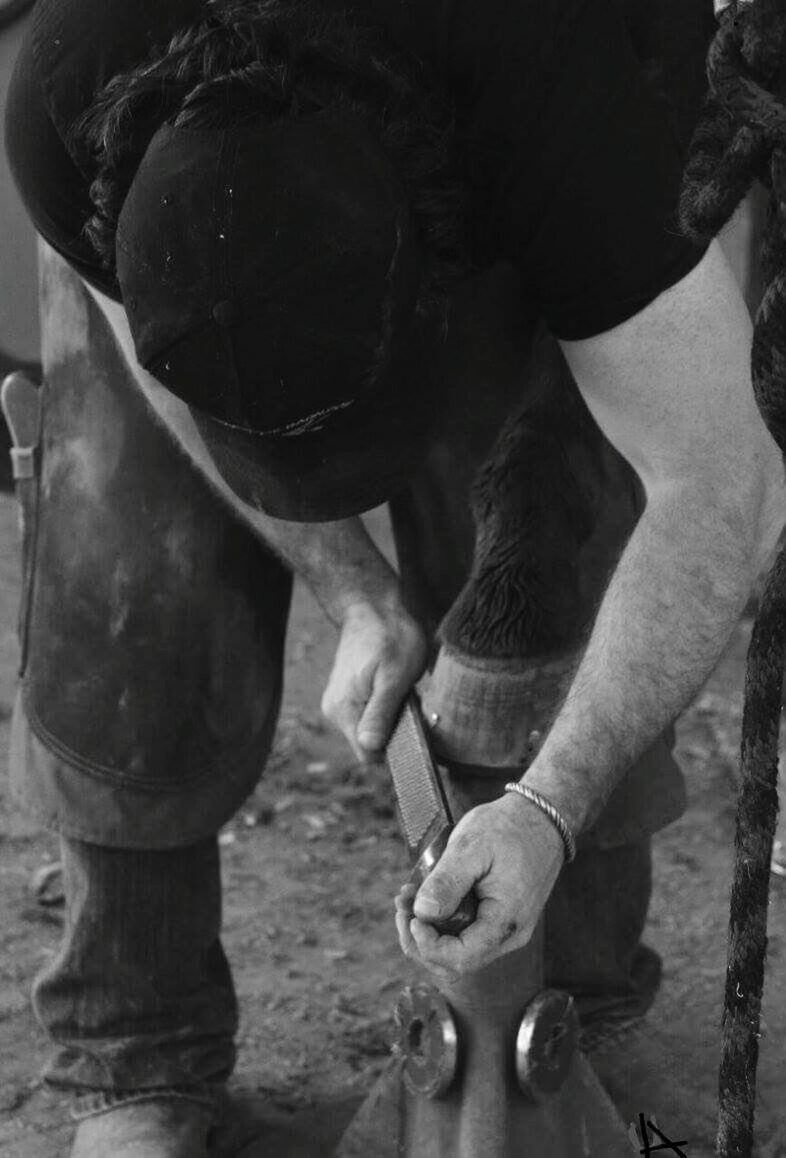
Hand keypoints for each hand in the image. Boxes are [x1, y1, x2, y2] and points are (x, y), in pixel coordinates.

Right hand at [321, 596, 427, 762]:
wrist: (372, 605)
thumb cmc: (389, 636)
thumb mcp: (394, 676)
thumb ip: (381, 713)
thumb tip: (370, 747)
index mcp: (344, 710)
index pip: (369, 755)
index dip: (395, 747)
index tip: (412, 725)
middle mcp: (335, 711)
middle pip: (371, 743)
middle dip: (395, 729)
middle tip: (408, 699)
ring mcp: (340, 702)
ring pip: (372, 728)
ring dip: (392, 716)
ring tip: (401, 688)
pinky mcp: (348, 694)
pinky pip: (369, 714)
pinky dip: (386, 705)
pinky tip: (394, 685)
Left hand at [394, 792, 565, 977]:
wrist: (541, 819)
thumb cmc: (509, 828)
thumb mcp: (472, 846)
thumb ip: (448, 881)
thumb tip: (423, 913)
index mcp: (506, 922)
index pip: (460, 958)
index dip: (427, 945)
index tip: (411, 914)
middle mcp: (509, 936)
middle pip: (454, 962)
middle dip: (420, 938)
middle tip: (402, 902)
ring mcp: (505, 931)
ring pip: (457, 951)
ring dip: (427, 930)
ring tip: (409, 896)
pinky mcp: (498, 921)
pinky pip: (465, 935)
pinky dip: (441, 922)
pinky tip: (426, 896)